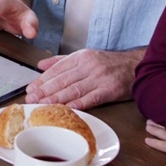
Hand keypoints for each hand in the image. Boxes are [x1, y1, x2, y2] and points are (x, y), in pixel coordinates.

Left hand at [25, 48, 142, 108]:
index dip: (41, 80)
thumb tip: (40, 65)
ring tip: (43, 105)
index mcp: (80, 57)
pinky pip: (92, 98)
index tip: (30, 89)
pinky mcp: (109, 90)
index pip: (56, 70)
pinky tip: (68, 108)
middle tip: (31, 99)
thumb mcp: (84, 57)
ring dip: (57, 99)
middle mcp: (88, 66)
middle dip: (45, 91)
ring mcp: (99, 78)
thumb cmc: (108, 64)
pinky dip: (80, 103)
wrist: (135, 66)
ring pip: (74, 89)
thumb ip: (61, 61)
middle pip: (62, 80)